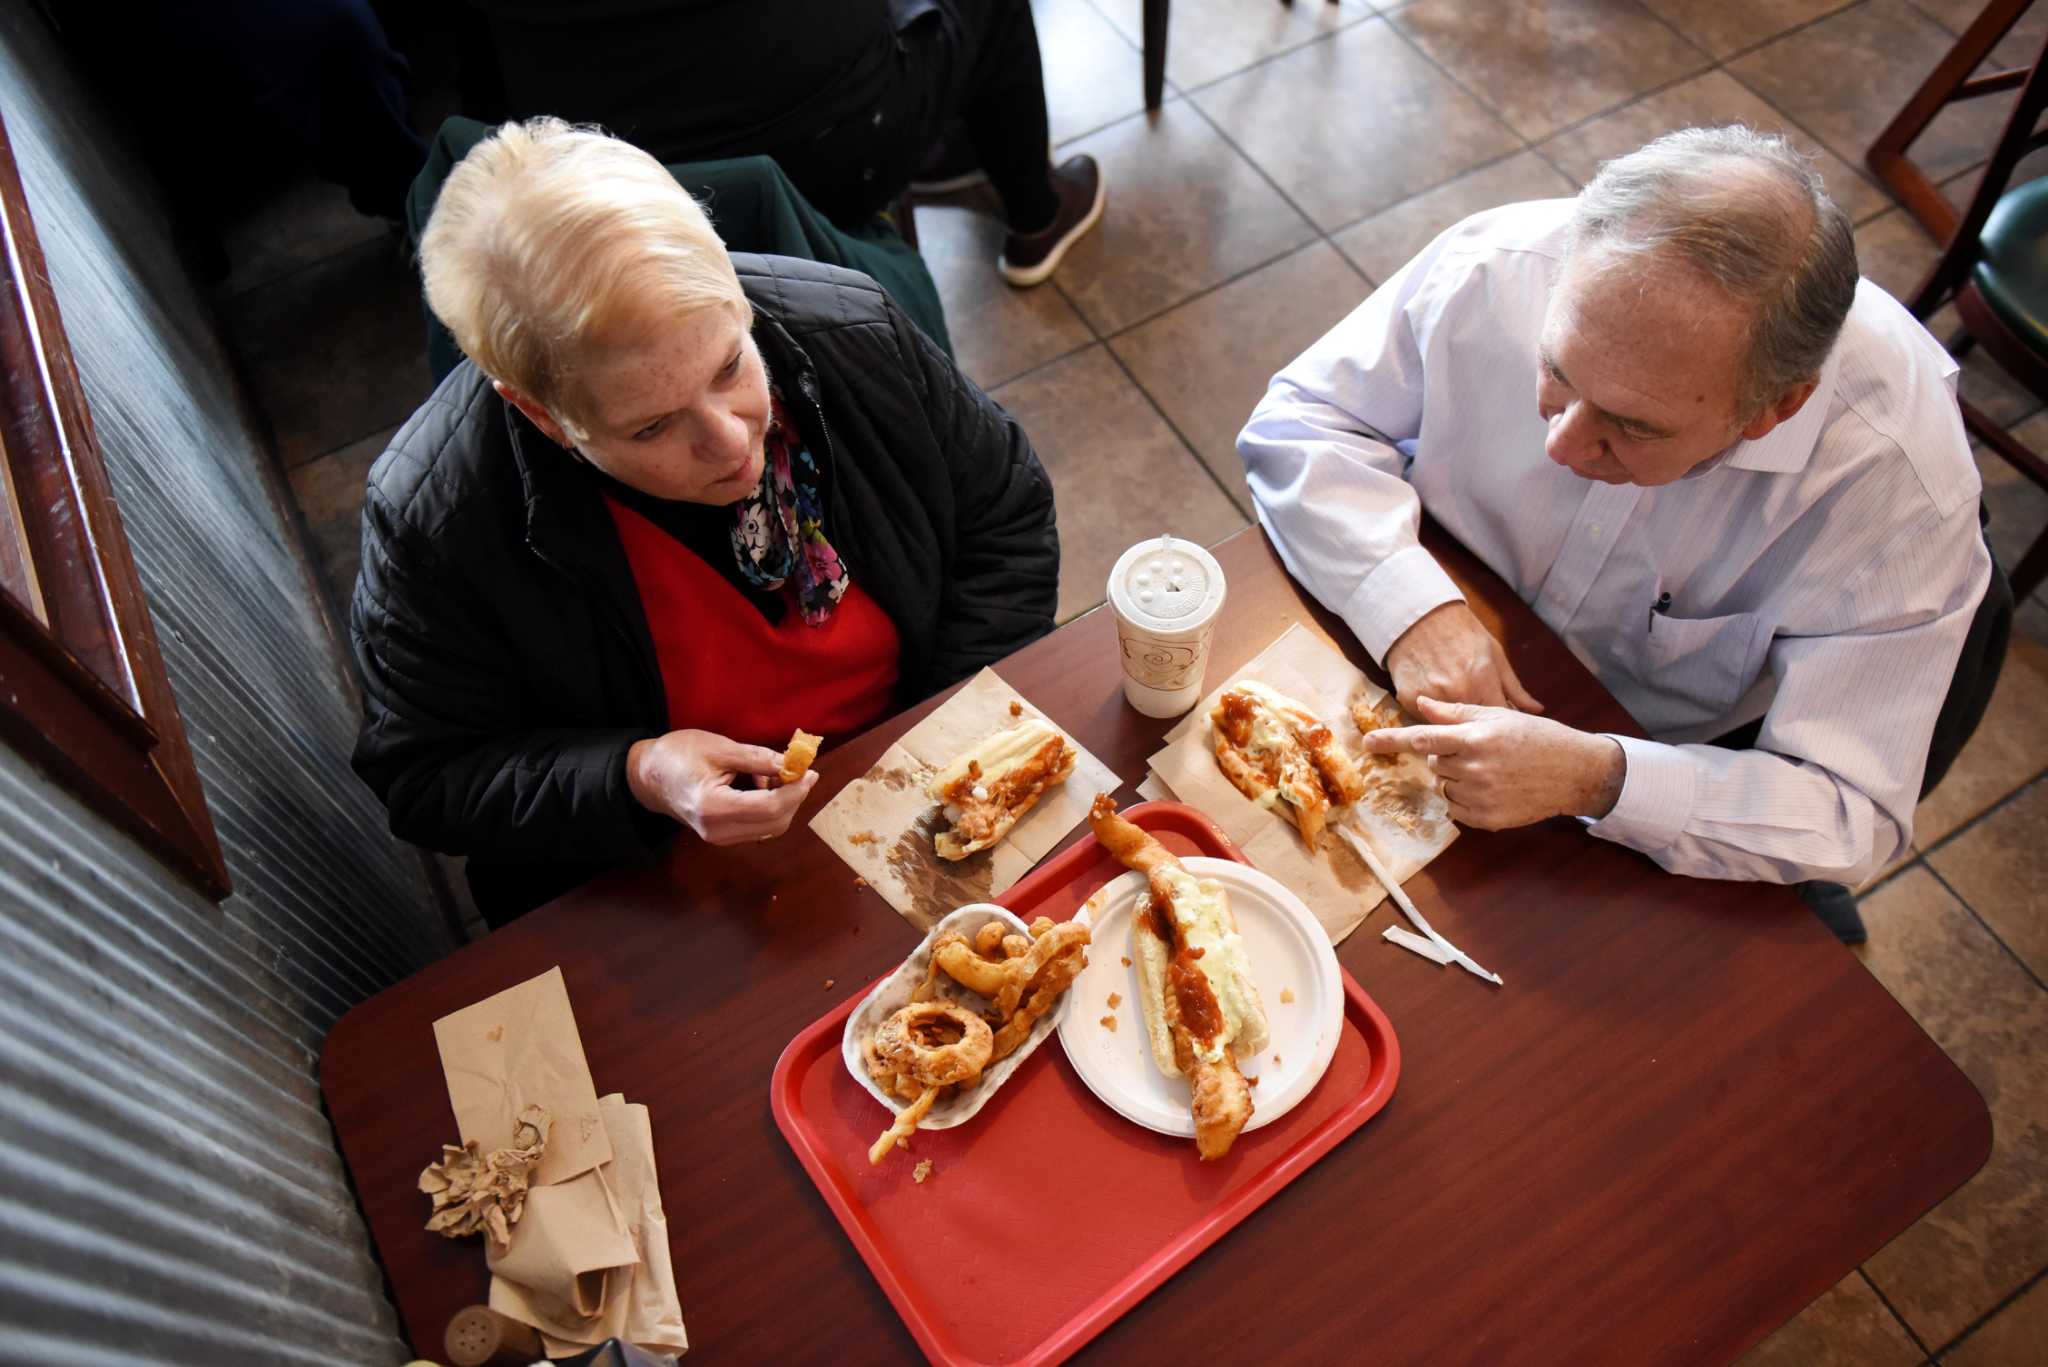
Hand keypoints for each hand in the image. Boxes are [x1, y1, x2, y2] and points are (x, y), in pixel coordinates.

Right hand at [624, 729, 818, 844]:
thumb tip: (793, 764)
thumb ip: (759, 759)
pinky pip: (759, 826)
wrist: (649, 777)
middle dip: (793, 796)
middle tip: (799, 769)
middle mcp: (717, 830)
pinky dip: (770, 807)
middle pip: (775, 822)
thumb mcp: (720, 748)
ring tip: (768, 773)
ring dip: (782, 802)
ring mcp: (719, 838)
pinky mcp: (722, 836)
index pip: (770, 807)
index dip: (796, 790)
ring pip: (770, 827)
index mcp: (713, 807)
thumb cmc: (678, 756)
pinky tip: (759, 785)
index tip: (810, 771)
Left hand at [1361, 696, 1623, 829]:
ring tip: (1493, 771)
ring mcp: (1480, 795)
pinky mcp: (1486, 818)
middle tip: (1482, 751)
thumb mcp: (1497, 717)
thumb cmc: (1536, 738)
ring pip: (1445, 787)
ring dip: (1459, 779)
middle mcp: (1474, 767)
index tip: (1367, 743)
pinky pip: (1457, 809)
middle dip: (1450, 756)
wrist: (1574, 772)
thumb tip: (1420, 704)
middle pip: (1435, 763)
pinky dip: (1467, 800)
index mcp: (1475, 738)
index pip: (1422, 739)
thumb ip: (1456, 713)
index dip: (1392, 741)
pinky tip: (1495, 789)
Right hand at [1383, 602, 1542, 714]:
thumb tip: (1537, 710)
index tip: (1499, 725)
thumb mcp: (1496, 656)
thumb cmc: (1464, 634)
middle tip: (1476, 717)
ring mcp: (1430, 697)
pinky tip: (1433, 699)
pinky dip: (1429, 715)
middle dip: (1476, 729)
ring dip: (1452, 724)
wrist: (1422, 617)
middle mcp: (1456, 692)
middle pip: (1471, 730)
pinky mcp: (1408, 697)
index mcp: (1482, 682)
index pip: (1498, 721)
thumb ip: (1515, 689)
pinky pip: (1423, 718)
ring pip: (1445, 727)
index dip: (1500, 726)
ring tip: (1453, 707)